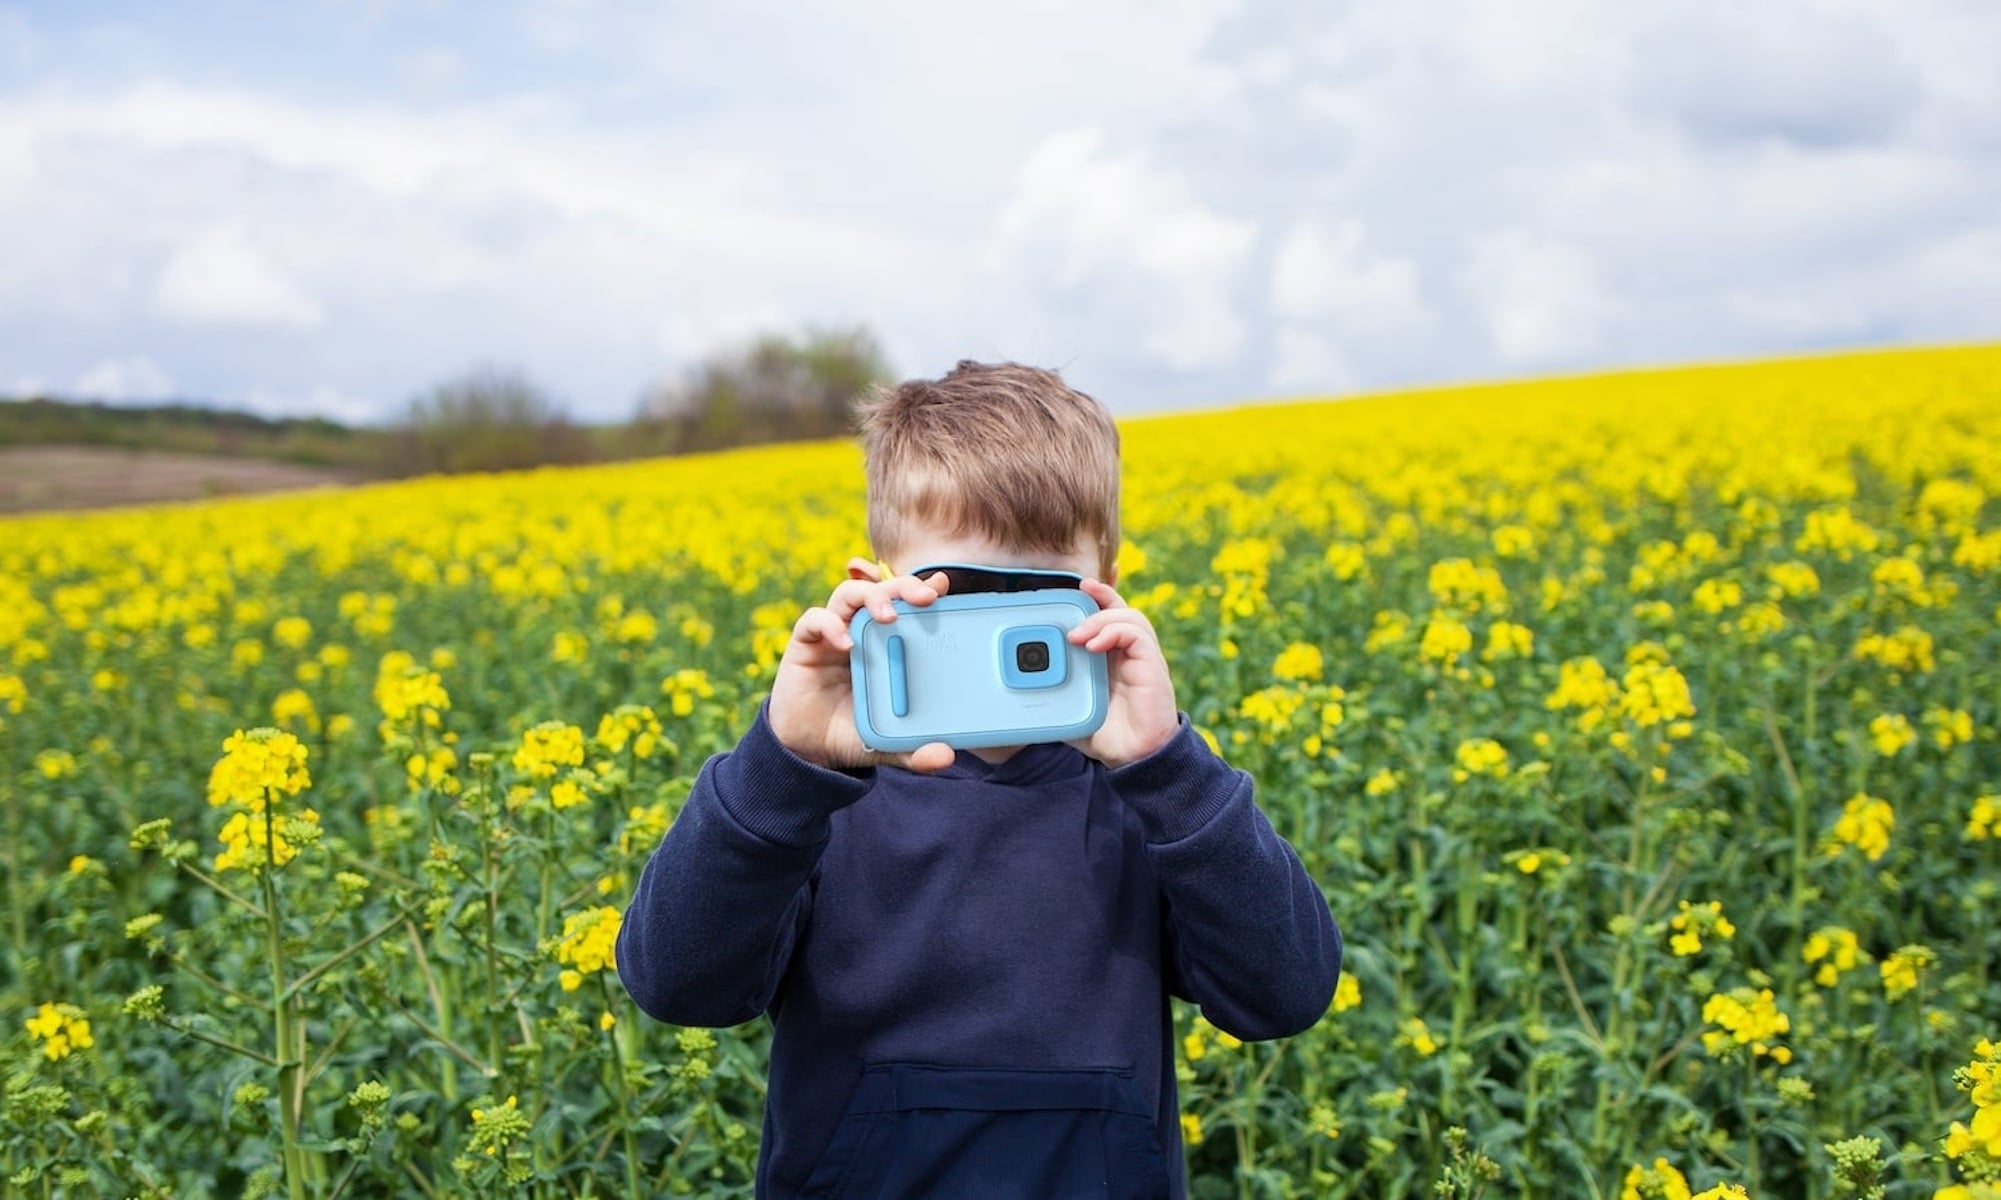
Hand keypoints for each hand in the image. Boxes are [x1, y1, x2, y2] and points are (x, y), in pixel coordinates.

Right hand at [767, 558, 957, 773]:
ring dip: (872, 596)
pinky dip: (830, 625)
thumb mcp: (890, 743)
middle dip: (905, 586)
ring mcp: (834, 633)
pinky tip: (845, 644)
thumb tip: (946, 758)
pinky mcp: (806, 642)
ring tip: (889, 616)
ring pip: (851, 594)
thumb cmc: (853, 734)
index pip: (908, 606)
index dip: (924, 589)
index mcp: (890, 645)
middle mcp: (863, 631)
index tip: (944, 587)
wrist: (808, 750)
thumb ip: (916, 750)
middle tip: (926, 597)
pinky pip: (815, 619)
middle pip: (884, 590)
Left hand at [1065, 578, 1179, 769]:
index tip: (1081, 583)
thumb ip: (1050, 698)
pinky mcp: (1152, 666)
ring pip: (1128, 616)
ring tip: (1077, 635)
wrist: (1134, 759)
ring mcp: (1141, 658)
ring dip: (1100, 618)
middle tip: (1080, 587)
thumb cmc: (1105, 736)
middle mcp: (1128, 653)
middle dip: (1101, 592)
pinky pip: (1137, 635)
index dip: (1098, 596)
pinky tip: (1094, 646)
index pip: (1107, 616)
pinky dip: (1114, 632)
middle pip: (1120, 608)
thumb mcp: (1069, 712)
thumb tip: (1015, 696)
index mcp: (1110, 658)